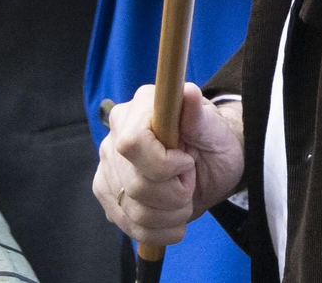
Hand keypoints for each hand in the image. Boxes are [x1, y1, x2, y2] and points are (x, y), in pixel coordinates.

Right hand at [93, 85, 244, 248]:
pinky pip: (128, 226)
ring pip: (133, 211)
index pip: (132, 144)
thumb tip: (188, 92)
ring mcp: (108, 167)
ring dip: (170, 215)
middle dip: (174, 194)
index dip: (163, 164)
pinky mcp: (108, 194)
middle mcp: (116, 136)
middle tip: (190, 181)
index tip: (187, 162)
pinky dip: (158, 230)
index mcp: (139, 109)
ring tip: (185, 200)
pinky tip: (173, 218)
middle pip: (134, 185)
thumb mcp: (213, 127)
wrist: (209, 164)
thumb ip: (197, 113)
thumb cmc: (211, 140)